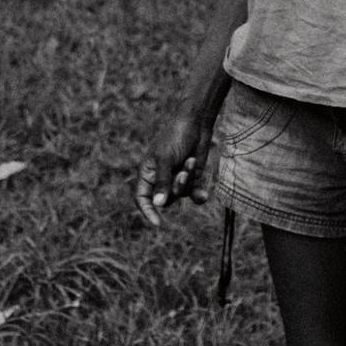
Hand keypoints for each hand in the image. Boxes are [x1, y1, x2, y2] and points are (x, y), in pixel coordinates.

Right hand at [134, 110, 209, 227]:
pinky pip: (193, 193)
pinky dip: (198, 194)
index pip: (142, 198)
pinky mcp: (192, 177)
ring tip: (190, 161)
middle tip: (183, 173)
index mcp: (148, 172)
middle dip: (176, 189)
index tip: (158, 223)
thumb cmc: (176, 136)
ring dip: (187, 182)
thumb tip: (158, 205)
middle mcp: (161, 178)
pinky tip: (203, 195)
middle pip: (165, 199)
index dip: (148, 211)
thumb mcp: (166, 158)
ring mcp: (176, 178)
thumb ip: (162, 182)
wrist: (197, 123)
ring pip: (180, 195)